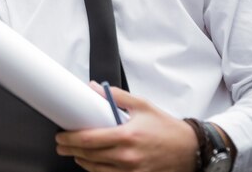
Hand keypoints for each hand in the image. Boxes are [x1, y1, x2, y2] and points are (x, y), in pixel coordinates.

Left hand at [55, 82, 197, 171]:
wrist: (191, 149)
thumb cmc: (166, 128)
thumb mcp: (141, 105)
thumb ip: (115, 96)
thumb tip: (93, 88)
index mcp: (126, 136)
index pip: (88, 139)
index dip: (69, 139)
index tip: (61, 136)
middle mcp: (127, 156)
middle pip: (88, 155)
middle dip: (70, 149)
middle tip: (61, 144)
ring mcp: (131, 171)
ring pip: (96, 169)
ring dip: (81, 161)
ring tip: (74, 153)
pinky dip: (97, 170)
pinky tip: (91, 163)